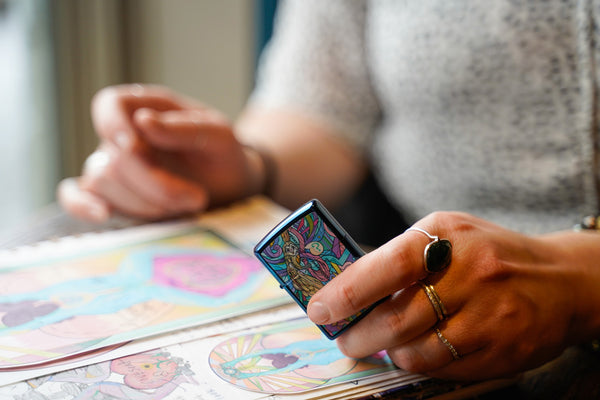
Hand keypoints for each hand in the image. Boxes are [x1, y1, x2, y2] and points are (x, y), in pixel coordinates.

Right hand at [58, 84, 265, 221]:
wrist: (231, 187)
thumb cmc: (223, 154)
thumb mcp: (219, 136)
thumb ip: (185, 128)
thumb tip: (142, 121)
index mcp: (147, 108)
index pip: (110, 104)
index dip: (114, 126)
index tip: (136, 148)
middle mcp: (124, 136)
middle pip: (112, 157)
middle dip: (153, 184)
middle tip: (196, 198)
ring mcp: (115, 166)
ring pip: (101, 182)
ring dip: (145, 202)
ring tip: (186, 206)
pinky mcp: (113, 195)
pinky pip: (76, 196)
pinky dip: (81, 205)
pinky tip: (104, 214)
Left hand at [307, 211, 599, 379]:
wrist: (561, 279)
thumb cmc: (487, 253)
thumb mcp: (446, 235)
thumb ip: (400, 257)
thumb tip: (346, 288)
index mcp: (445, 235)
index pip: (386, 265)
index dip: (347, 292)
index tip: (320, 309)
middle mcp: (469, 273)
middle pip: (397, 318)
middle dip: (359, 335)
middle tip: (344, 339)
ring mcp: (489, 314)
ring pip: (417, 351)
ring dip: (389, 353)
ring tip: (382, 345)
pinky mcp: (502, 350)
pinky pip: (444, 368)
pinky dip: (420, 363)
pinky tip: (416, 352)